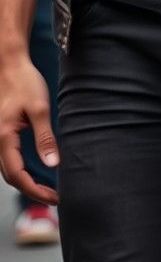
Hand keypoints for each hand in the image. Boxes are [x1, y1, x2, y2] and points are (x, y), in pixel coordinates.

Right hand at [0, 56, 58, 204]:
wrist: (9, 64)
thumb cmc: (24, 82)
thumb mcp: (39, 108)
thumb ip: (45, 137)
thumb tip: (53, 165)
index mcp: (4, 138)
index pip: (18, 176)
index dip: (36, 191)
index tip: (55, 197)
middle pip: (11, 177)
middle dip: (32, 190)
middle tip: (54, 196)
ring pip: (8, 169)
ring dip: (26, 181)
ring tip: (47, 187)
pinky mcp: (2, 133)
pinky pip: (9, 158)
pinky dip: (21, 169)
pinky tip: (36, 168)